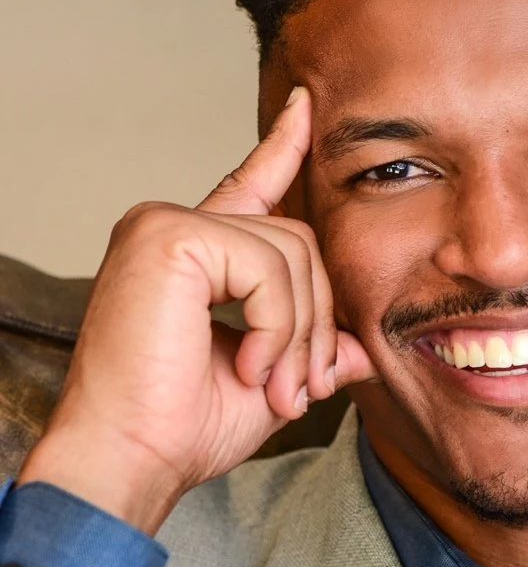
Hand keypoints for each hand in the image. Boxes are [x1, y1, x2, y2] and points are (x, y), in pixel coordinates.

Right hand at [17, 88, 377, 533]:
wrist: (127, 459)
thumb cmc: (178, 429)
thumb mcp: (267, 385)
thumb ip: (311, 353)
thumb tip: (361, 350)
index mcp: (192, 255)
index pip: (249, 187)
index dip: (284, 148)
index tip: (309, 108)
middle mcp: (174, 228)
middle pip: (297, 240)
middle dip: (315, 320)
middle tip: (301, 388)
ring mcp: (167, 226)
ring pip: (290, 254)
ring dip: (299, 334)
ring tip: (274, 388)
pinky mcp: (171, 237)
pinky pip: (267, 267)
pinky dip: (276, 327)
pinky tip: (249, 366)